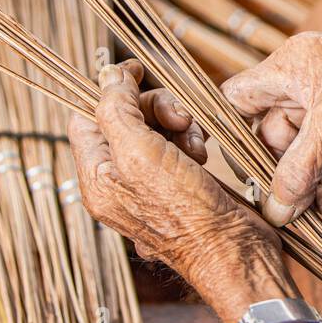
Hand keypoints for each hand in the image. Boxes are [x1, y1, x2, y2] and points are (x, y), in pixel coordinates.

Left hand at [68, 60, 288, 322]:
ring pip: (153, 127)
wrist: (234, 249)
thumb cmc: (187, 213)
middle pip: (124, 116)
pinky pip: (175, 143)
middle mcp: (118, 179)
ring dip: (177, 123)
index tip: (140, 73)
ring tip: (196, 142)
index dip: (113, 90)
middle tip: (180, 118)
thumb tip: (109, 74)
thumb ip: (117, 111)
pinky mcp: (178, 181)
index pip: (88, 115)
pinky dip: (191, 138)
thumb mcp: (141, 156)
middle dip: (154, 108)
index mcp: (96, 176)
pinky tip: (204, 151)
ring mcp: (149, 181)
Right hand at [221, 31, 321, 225]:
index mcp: (290, 67)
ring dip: (304, 183)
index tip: (230, 170)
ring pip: (301, 152)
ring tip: (310, 213)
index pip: (239, 98)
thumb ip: (296, 170)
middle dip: (275, 171)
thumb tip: (274, 209)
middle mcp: (306, 83)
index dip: (229, 131)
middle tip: (279, 205)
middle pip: (269, 133)